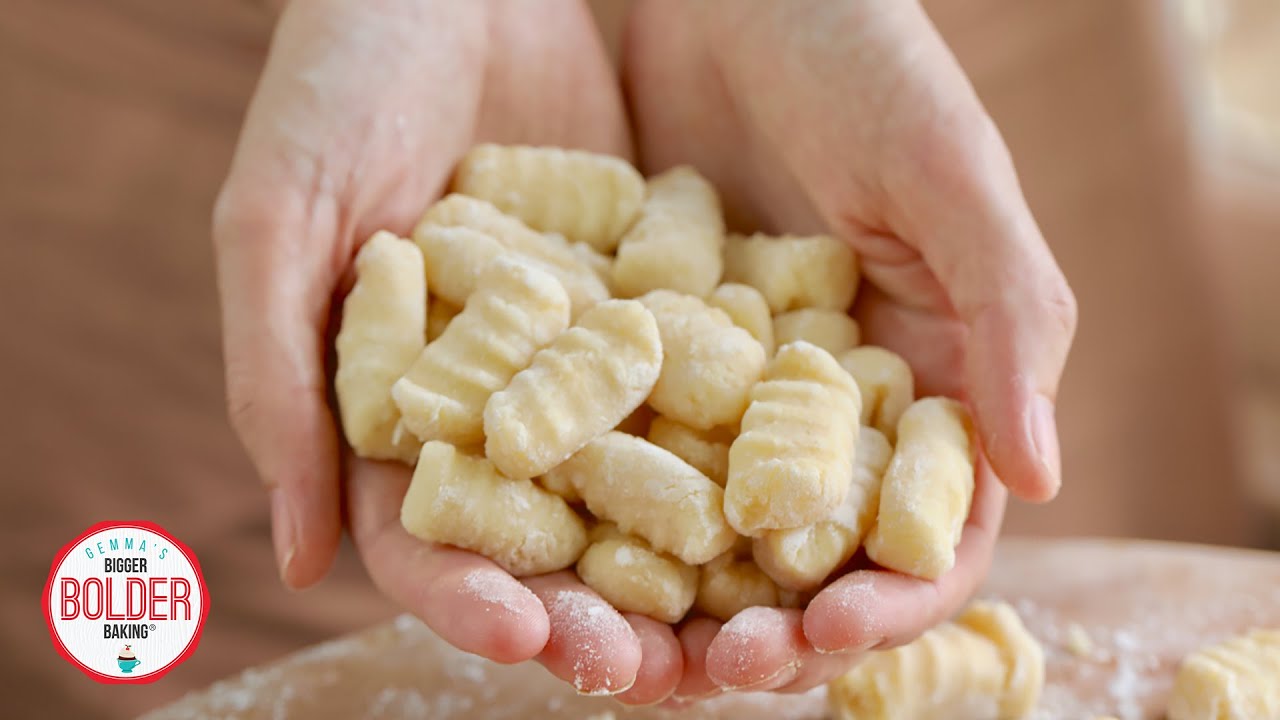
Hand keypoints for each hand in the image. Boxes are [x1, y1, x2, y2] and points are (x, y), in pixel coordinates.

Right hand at [213, 0, 681, 703]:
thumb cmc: (342, 79)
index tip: (522, 635)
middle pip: (545, 540)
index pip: (423, 538)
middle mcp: (497, 401)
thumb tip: (293, 557)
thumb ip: (276, 376)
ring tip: (739, 627)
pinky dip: (747, 452)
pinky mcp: (664, 306)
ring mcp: (585, 360)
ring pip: (640, 490)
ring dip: (684, 569)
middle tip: (650, 670)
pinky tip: (797, 499)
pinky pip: (712, 391)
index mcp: (397, 408)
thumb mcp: (285, 215)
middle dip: (593, 612)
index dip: (464, 596)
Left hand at [625, 0, 1076, 699]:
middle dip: (755, 633)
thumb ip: (1010, 314)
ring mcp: (716, 393)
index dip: (880, 604)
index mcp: (917, 388)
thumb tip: (1044, 478)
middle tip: (694, 672)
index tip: (817, 633)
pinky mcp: (626, 360)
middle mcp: (816, 412)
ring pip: (691, 537)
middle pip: (796, 564)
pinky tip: (535, 548)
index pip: (917, 539)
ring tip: (602, 644)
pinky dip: (575, 512)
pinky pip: (600, 455)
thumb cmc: (859, 56)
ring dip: (657, 607)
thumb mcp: (946, 173)